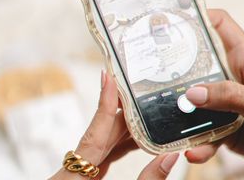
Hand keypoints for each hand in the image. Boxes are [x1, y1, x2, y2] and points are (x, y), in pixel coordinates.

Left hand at [49, 71, 179, 179]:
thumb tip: (171, 155)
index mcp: (75, 177)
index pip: (95, 131)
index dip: (104, 102)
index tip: (108, 74)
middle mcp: (72, 172)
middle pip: (100, 134)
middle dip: (124, 112)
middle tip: (145, 89)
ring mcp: (76, 177)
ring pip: (100, 145)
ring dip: (125, 130)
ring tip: (149, 111)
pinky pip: (100, 158)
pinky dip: (119, 148)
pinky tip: (138, 140)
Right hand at [184, 10, 243, 179]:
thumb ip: (230, 96)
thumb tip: (194, 91)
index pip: (222, 27)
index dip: (199, 17)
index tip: (175, 17)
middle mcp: (236, 79)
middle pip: (200, 66)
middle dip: (179, 71)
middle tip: (156, 77)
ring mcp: (231, 105)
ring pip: (199, 103)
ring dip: (186, 114)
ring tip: (173, 122)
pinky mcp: (230, 130)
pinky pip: (207, 133)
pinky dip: (199, 142)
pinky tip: (194, 150)